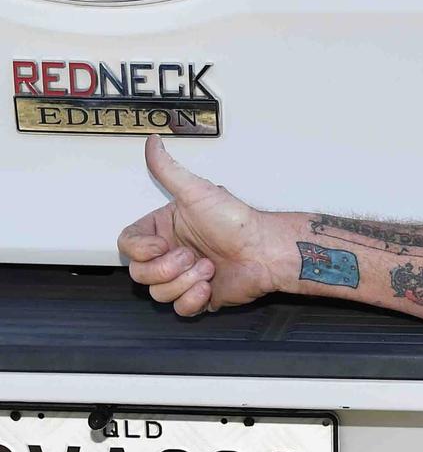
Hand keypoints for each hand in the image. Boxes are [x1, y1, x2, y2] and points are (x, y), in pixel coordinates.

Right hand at [117, 135, 278, 315]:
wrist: (266, 251)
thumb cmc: (238, 221)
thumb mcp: (198, 191)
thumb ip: (169, 170)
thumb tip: (153, 143)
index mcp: (164, 229)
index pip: (128, 245)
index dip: (139, 250)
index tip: (161, 246)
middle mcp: (171, 253)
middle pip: (139, 273)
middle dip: (166, 269)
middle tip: (191, 256)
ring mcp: (184, 276)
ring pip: (158, 292)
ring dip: (185, 282)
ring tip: (209, 268)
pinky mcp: (199, 296)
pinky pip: (179, 309)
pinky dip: (193, 299)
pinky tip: (210, 285)